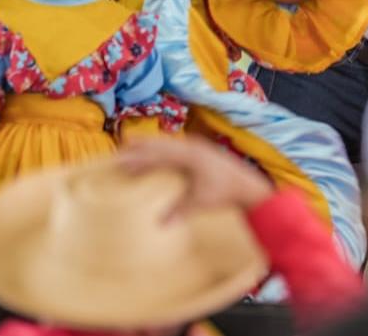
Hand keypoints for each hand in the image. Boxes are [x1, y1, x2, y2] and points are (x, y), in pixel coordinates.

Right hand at [118, 137, 274, 217]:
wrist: (248, 185)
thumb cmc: (225, 193)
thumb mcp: (201, 202)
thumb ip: (179, 211)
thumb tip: (159, 225)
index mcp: (189, 157)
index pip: (157, 155)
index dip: (137, 158)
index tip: (120, 161)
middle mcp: (192, 147)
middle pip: (160, 144)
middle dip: (140, 146)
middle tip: (120, 148)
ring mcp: (197, 147)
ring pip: (168, 143)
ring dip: (151, 146)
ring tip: (133, 147)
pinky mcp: (201, 151)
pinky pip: (176, 147)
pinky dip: (162, 149)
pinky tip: (157, 155)